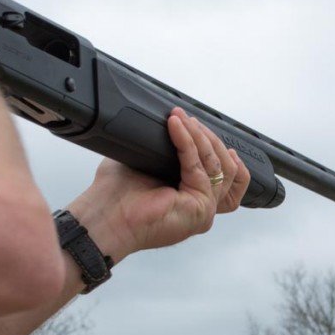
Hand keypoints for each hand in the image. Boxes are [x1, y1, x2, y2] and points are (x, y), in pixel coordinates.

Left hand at [67, 107, 251, 262]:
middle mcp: (203, 207)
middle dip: (208, 138)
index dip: (226, 154)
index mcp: (193, 200)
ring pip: (218, 165)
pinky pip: (198, 167)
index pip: (230, 178)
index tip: (206, 129)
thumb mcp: (147, 164)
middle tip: (187, 118)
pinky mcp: (200, 208)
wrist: (104, 216)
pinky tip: (175, 126)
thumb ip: (165, 150)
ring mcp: (204, 210)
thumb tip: (174, 124)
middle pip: (227, 168)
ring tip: (180, 118)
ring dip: (199, 136)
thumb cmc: (116, 196)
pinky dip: (187, 141)